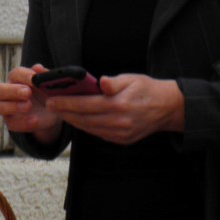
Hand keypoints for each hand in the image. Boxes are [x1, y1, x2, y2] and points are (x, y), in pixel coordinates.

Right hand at [0, 65, 62, 144]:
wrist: (53, 113)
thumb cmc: (47, 94)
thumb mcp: (49, 85)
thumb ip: (44, 76)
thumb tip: (38, 68)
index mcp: (17, 80)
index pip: (14, 74)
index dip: (23, 75)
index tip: (35, 79)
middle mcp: (8, 93)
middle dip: (12, 91)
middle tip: (28, 92)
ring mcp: (7, 108)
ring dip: (13, 106)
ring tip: (28, 106)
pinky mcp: (11, 121)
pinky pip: (10, 123)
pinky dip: (22, 122)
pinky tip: (35, 120)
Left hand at [49, 73, 183, 144]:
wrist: (168, 108)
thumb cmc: (147, 89)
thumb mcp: (132, 79)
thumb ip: (114, 82)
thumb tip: (100, 82)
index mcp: (120, 105)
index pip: (86, 105)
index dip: (66, 103)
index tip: (51, 100)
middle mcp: (119, 122)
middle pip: (84, 119)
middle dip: (64, 112)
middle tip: (50, 106)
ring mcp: (121, 133)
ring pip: (89, 128)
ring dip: (73, 121)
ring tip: (60, 112)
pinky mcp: (122, 140)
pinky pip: (98, 133)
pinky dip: (86, 126)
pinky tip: (77, 119)